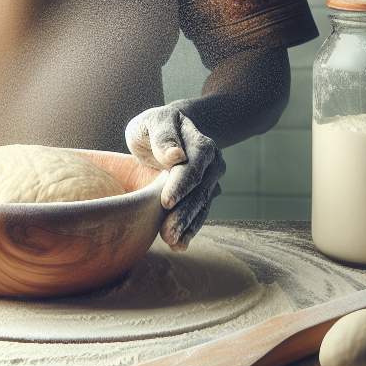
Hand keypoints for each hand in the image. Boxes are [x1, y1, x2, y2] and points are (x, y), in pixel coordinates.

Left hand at [124, 103, 225, 251]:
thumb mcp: (154, 122)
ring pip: (201, 205)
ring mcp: (210, 180)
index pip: (193, 166)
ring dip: (187, 225)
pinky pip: (200, 213)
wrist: (169, 131)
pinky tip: (180, 244)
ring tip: (172, 242)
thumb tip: (176, 156)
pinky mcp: (204, 194)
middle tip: (167, 233)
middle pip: (200, 191)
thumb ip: (163, 135)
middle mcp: (211, 163)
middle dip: (184, 213)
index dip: (181, 185)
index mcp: (200, 143)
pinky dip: (190, 228)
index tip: (166, 202)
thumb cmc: (156, 125)